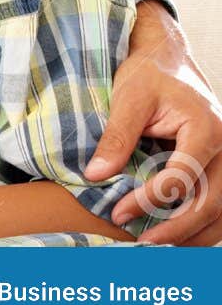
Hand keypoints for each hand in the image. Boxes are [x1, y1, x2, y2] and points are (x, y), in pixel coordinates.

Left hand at [87, 0, 221, 244]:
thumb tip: (95, 175)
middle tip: (141, 242)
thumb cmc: (148, 74)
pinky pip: (219, 203)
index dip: (151, 199)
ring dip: (193, 234)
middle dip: (176, 228)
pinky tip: (175, 235)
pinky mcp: (220, 166)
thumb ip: (116, 136)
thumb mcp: (128, 98)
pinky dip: (202, 224)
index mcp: (206, 129)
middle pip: (211, 202)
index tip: (119, 212)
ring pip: (221, 210)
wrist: (167, 59)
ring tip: (157, 246)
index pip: (182, 177)